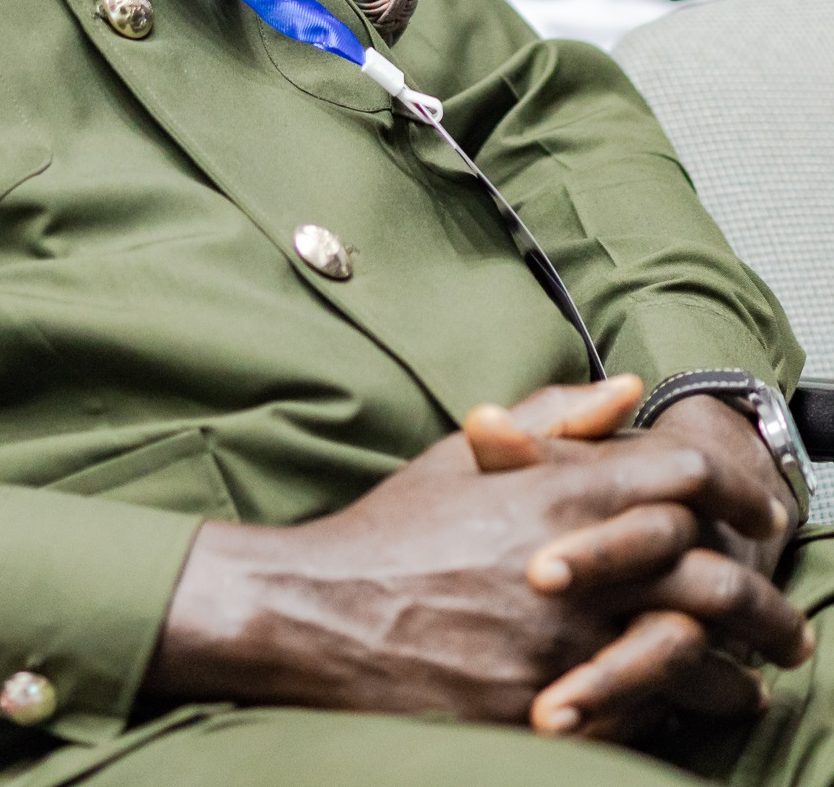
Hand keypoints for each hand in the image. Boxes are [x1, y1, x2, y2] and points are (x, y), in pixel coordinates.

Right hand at [146, 377, 807, 728]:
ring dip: (737, 673)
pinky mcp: (548, 705)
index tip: (760, 513)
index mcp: (556, 491)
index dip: (738, 490)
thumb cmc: (392, 531)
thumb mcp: (462, 455)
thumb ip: (550, 416)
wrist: (320, 610)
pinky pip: (643, 717)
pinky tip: (689, 718)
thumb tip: (625, 389)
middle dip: (766, 603)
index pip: (684, 477)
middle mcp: (575, 562)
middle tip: (789, 624)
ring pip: (694, 659)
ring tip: (753, 682)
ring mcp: (565, 640)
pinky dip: (676, 718)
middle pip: (713, 577)